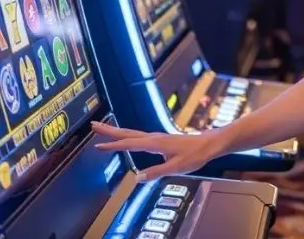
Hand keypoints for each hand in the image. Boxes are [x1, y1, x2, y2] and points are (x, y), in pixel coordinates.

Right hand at [92, 121, 222, 180]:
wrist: (209, 144)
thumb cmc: (195, 155)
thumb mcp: (177, 167)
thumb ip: (156, 172)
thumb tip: (137, 178)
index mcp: (155, 143)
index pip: (130, 144)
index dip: (113, 145)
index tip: (98, 145)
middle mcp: (154, 137)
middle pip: (128, 133)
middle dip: (110, 130)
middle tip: (94, 125)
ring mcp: (157, 137)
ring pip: (133, 133)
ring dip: (117, 131)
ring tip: (104, 130)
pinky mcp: (160, 140)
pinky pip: (139, 136)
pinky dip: (128, 136)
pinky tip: (127, 139)